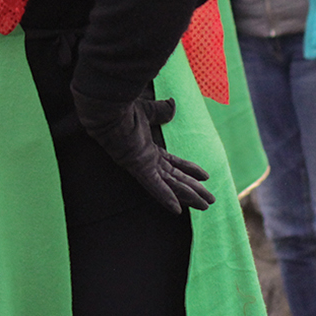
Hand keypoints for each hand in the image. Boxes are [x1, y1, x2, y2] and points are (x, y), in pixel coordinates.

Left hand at [72, 93, 213, 213]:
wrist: (105, 110)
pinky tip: (177, 210)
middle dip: (194, 190)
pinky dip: (166, 197)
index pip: (174, 164)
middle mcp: (147, 161)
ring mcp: (143, 165)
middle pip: (176, 179)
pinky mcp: (138, 167)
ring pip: (170, 185)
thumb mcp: (146, 111)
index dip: (190, 171)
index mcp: (148, 149)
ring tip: (205, 207)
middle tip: (210, 202)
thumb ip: (160, 111)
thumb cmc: (120, 110)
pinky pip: (154, 185)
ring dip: (187, 197)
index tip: (206, 177)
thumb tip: (172, 105)